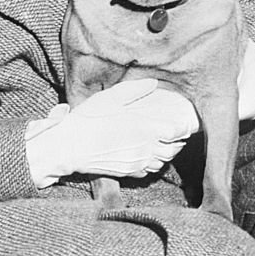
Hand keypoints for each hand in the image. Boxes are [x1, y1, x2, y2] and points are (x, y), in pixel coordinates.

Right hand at [24, 79, 198, 184]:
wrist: (69, 147)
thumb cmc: (89, 119)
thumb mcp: (111, 97)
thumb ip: (135, 90)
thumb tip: (154, 83)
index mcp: (144, 127)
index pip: (177, 131)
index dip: (184, 126)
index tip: (186, 119)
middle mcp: (145, 147)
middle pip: (175, 148)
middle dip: (180, 140)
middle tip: (178, 130)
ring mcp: (138, 162)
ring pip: (164, 161)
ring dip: (168, 151)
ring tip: (165, 140)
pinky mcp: (129, 172)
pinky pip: (150, 170)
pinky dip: (155, 162)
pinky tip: (149, 152)